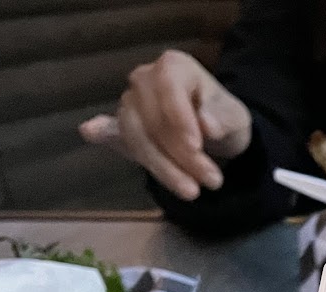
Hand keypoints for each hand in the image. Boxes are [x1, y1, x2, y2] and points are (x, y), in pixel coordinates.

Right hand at [79, 50, 252, 201]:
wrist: (213, 133)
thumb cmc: (222, 118)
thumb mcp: (235, 117)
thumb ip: (224, 118)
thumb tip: (208, 125)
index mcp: (173, 66)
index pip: (170, 88)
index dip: (180, 119)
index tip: (196, 147)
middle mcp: (145, 79)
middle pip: (154, 119)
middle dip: (182, 156)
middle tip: (211, 182)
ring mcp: (130, 103)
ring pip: (137, 137)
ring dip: (164, 168)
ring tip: (193, 192)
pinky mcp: (121, 128)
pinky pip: (112, 132)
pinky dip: (104, 134)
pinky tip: (90, 131)